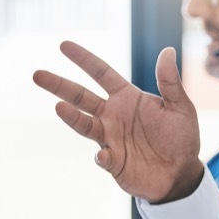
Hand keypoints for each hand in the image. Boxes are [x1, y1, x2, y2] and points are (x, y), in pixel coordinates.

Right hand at [33, 40, 205, 203]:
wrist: (181, 173)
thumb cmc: (181, 138)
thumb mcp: (180, 107)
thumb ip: (170, 82)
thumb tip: (168, 50)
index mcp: (127, 98)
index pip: (101, 73)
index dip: (83, 59)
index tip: (64, 45)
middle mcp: (113, 115)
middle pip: (81, 97)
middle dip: (59, 85)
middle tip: (37, 75)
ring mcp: (110, 138)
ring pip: (84, 124)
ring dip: (71, 117)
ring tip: (58, 108)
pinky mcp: (113, 162)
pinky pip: (103, 157)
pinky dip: (101, 155)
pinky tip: (103, 154)